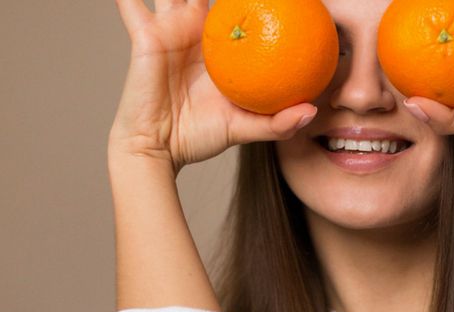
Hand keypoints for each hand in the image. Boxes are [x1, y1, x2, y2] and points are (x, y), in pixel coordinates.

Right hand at [109, 0, 317, 174]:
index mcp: (225, 48)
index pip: (244, 12)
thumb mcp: (244, 128)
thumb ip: (278, 123)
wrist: (157, 147)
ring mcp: (171, 30)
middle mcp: (198, 33)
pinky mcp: (146, 36)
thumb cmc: (199, 137)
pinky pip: (133, 6)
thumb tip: (312, 113)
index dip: (256, 1)